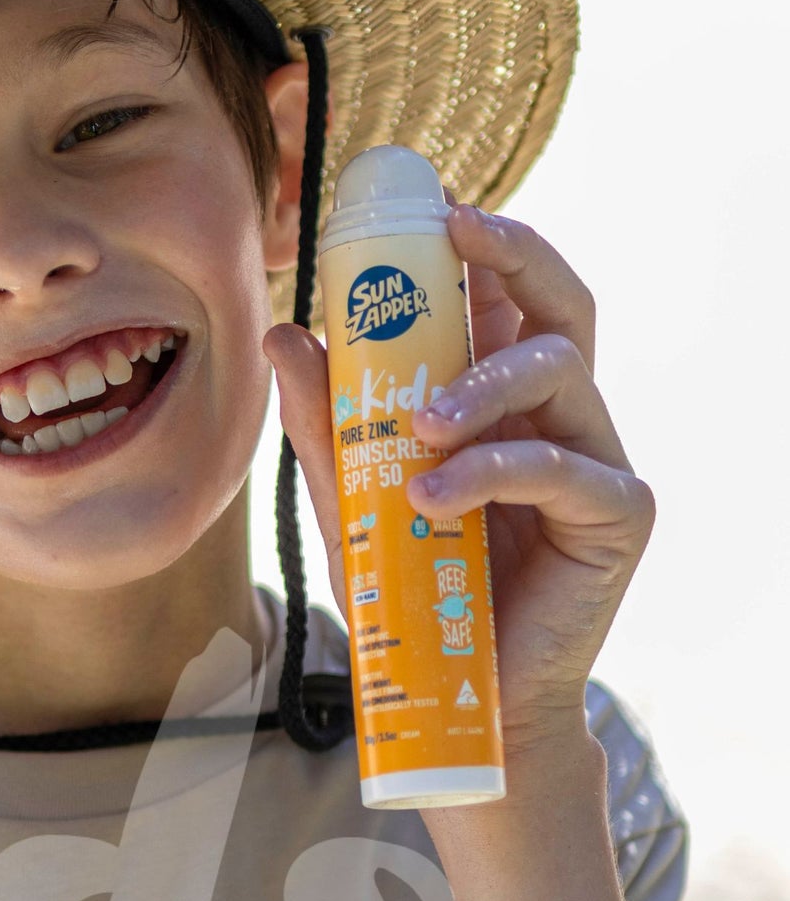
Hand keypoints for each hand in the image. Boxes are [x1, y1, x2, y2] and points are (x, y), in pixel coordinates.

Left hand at [263, 201, 654, 765]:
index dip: (477, 242)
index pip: (503, 298)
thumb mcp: (350, 497)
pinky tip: (433, 500)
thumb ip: (326, 420)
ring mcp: (595, 458)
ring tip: (415, 431)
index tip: (429, 205)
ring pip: (560, 370)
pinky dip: (490, 473)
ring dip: (480, 385)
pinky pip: (560, 467)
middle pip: (561, 302)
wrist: (461, 694)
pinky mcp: (617, 514)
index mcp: (499, 397)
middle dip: (512, 253)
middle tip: (456, 233)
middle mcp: (556, 414)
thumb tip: (284, 332)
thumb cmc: (411, 589)